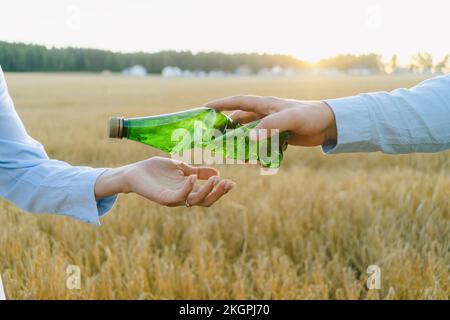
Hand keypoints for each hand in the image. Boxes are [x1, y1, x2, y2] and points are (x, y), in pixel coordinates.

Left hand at [95, 157, 234, 206]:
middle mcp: (183, 197)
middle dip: (218, 193)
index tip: (233, 183)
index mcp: (188, 190)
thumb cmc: (155, 170)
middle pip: (205, 202)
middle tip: (227, 182)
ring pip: (195, 201)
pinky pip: (179, 197)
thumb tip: (218, 172)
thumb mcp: (181, 167)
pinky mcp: (163, 198)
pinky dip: (187, 188)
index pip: (208, 195)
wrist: (134, 172)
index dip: (221, 191)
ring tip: (216, 179)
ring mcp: (173, 199)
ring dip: (207, 191)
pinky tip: (193, 177)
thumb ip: (198, 171)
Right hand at [206, 95, 336, 146]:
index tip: (204, 107)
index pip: (237, 101)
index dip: (220, 104)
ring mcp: (271, 124)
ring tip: (228, 150)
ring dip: (239, 139)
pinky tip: (249, 156)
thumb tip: (249, 138)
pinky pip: (260, 141)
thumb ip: (270, 126)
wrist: (329, 124)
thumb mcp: (290, 118)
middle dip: (225, 126)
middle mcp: (265, 113)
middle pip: (239, 118)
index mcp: (265, 104)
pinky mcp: (278, 135)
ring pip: (248, 131)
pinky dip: (253, 148)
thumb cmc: (311, 115)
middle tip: (212, 136)